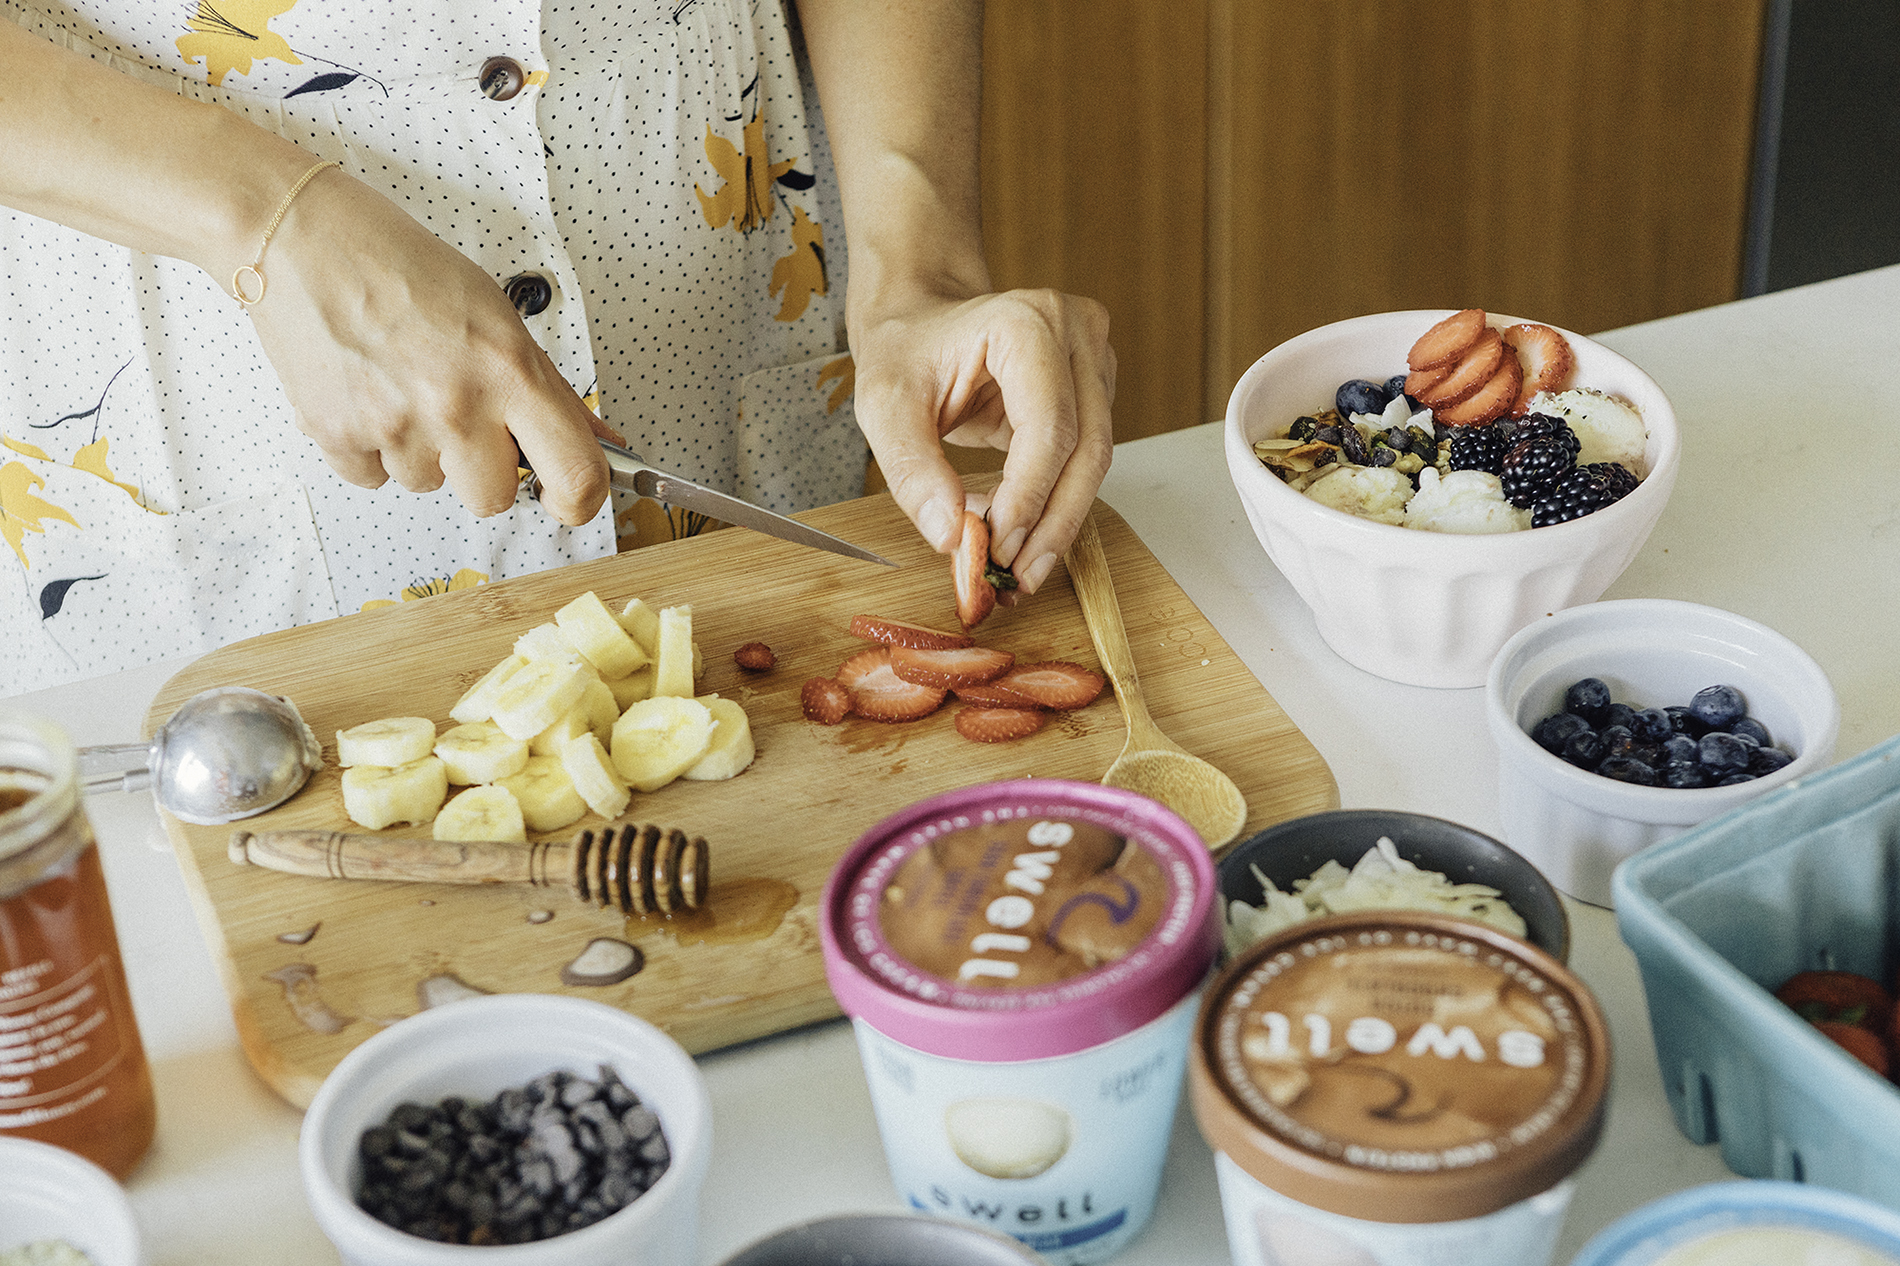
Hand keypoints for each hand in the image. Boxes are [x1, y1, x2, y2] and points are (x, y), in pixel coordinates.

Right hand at [244, 169, 611, 525]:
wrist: (304, 239)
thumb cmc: (401, 266)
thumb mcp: (496, 316)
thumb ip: (547, 388)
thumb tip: (598, 439)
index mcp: (508, 371)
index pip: (575, 476)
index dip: (578, 499)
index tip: (568, 495)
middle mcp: (455, 404)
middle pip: (494, 498)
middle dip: (485, 469)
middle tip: (464, 416)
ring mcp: (394, 426)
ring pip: (430, 485)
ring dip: (424, 451)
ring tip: (404, 386)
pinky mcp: (338, 437)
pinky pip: (374, 478)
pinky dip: (373, 448)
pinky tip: (370, 394)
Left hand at [851, 285, 1115, 593]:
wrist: (920, 320)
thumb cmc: (904, 351)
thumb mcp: (885, 407)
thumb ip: (913, 471)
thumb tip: (951, 536)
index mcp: (1027, 322)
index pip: (1050, 427)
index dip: (1029, 497)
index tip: (997, 549)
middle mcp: (1075, 332)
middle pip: (1087, 449)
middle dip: (1051, 524)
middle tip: (1015, 578)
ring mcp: (1093, 358)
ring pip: (1095, 461)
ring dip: (1057, 522)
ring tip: (1015, 566)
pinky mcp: (1094, 389)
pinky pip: (1085, 458)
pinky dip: (1055, 503)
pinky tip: (1019, 531)